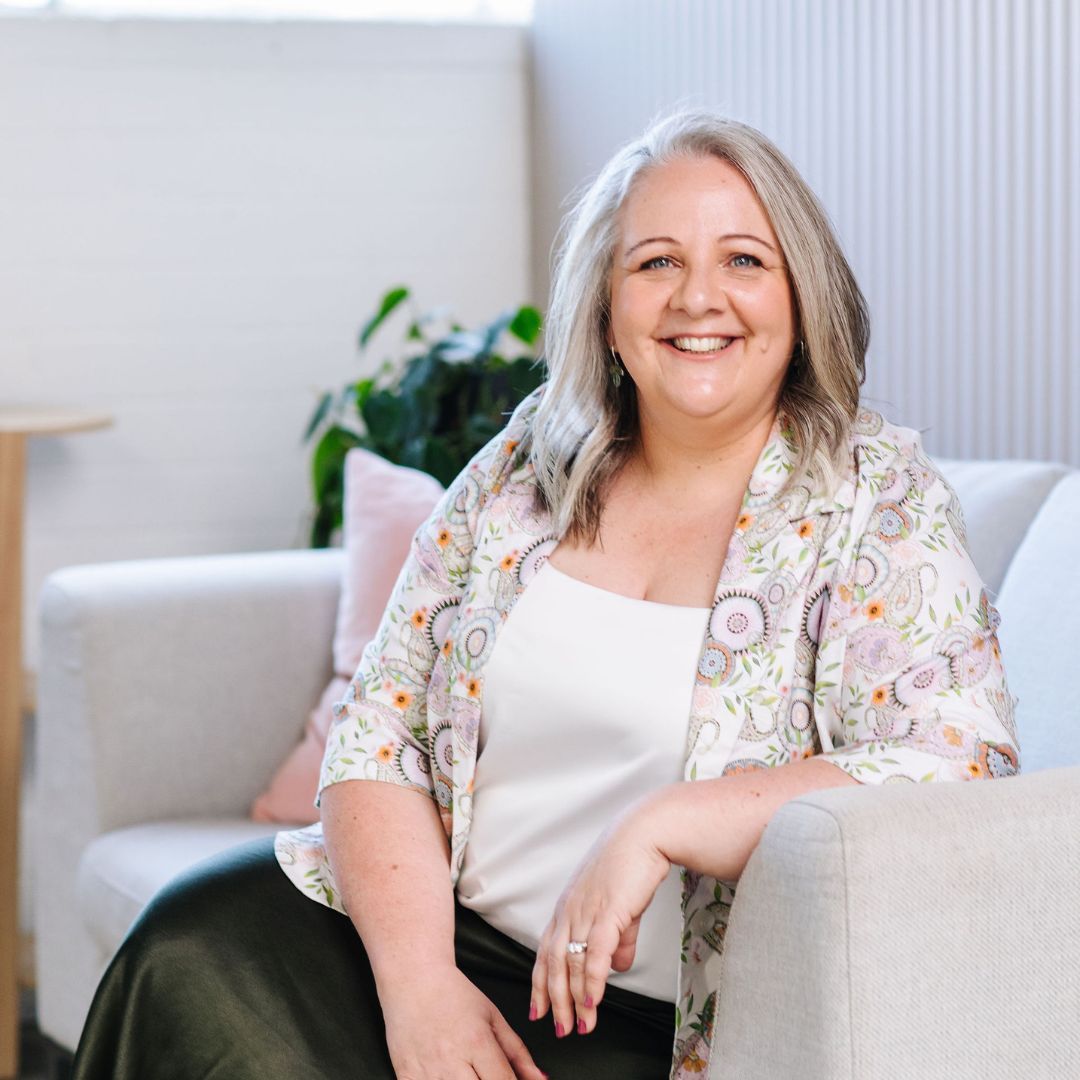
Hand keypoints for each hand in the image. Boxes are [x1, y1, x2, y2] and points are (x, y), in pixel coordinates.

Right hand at [380, 965, 547, 1079]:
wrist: (412, 978)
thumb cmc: (454, 995)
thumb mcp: (492, 1017)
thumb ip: (518, 1053)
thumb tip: (541, 1079)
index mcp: (477, 1042)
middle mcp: (452, 1060)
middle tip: (492, 1077)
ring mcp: (426, 1072)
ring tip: (472, 1075)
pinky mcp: (405, 1076)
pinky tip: (449, 1077)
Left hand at [529, 804, 670, 1040]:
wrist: (644, 833)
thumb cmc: (631, 864)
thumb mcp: (620, 906)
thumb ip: (619, 938)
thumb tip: (618, 966)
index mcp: (567, 907)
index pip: (545, 951)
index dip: (541, 982)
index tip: (538, 1008)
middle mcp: (569, 910)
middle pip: (553, 963)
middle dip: (555, 1000)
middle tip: (559, 1028)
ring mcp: (586, 911)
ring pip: (572, 962)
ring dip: (574, 999)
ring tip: (580, 1025)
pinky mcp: (608, 911)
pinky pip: (596, 952)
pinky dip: (593, 980)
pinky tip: (592, 1000)